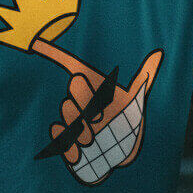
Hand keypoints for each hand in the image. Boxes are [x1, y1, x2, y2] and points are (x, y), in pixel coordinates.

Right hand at [39, 51, 161, 183]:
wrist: (121, 151)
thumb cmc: (128, 122)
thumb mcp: (137, 100)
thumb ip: (145, 78)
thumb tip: (159, 54)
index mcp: (93, 86)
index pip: (71, 65)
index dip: (51, 51)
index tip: (34, 41)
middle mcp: (80, 99)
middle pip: (75, 88)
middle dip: (89, 103)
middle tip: (101, 119)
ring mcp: (71, 118)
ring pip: (67, 112)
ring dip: (81, 127)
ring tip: (94, 139)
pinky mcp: (65, 138)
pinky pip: (57, 132)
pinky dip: (68, 143)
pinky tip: (80, 152)